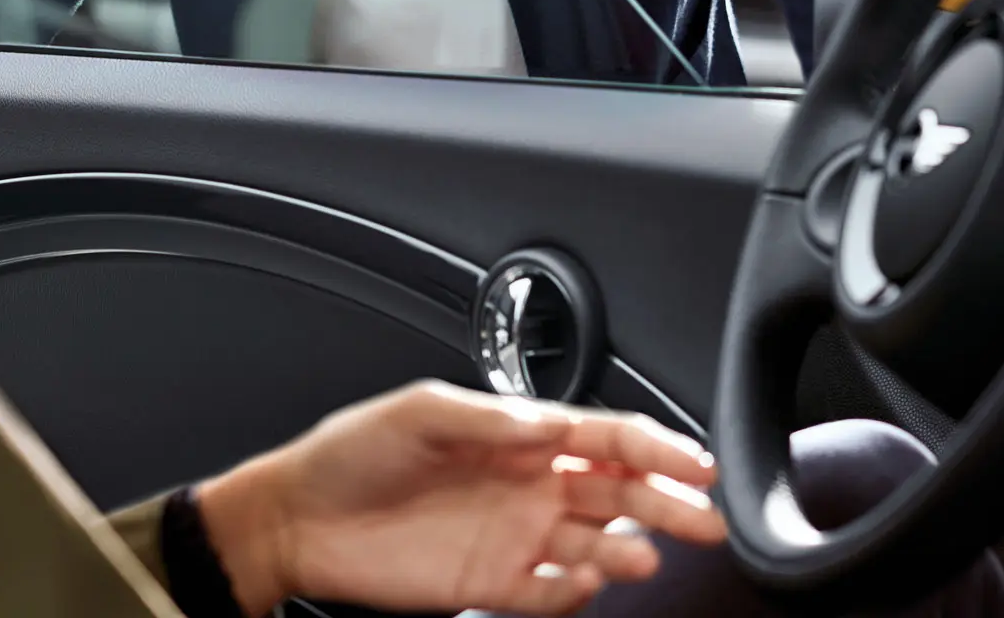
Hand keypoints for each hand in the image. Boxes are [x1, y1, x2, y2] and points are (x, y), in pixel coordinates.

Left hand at [196, 380, 726, 616]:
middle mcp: (525, 484)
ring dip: (628, 549)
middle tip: (705, 519)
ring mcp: (513, 535)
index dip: (654, 447)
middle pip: (618, 492)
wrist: (299, 515)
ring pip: (595, 544)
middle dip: (667, 501)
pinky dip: (577, 590)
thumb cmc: (353, 452)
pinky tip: (585, 580)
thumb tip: (547, 423)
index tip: (694, 462)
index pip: (602, 437)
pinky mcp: (492, 583)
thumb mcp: (419, 411)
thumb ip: (491, 418)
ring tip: (644, 554)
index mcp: (516, 435)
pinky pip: (551, 592)